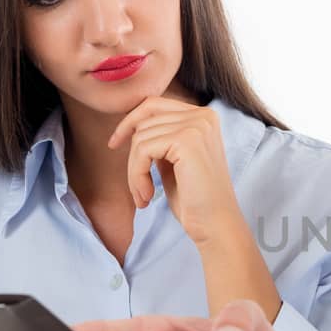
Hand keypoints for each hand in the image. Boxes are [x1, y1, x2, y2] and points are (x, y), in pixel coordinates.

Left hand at [106, 96, 237, 246]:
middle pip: (144, 122)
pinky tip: (147, 196)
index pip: (153, 105)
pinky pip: (143, 150)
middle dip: (133, 157)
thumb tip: (131, 125)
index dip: (129, 122)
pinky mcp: (187, 141)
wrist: (216, 225)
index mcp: (204, 116)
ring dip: (134, 172)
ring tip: (143, 196)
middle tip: (138, 189)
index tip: (114, 144)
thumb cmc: (195, 200)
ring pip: (140, 138)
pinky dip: (137, 175)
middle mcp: (204, 115)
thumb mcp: (174, 160)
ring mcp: (197, 126)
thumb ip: (160, 138)